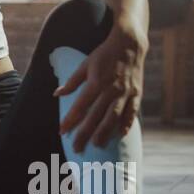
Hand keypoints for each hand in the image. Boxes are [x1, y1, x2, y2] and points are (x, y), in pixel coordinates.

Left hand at [54, 21, 146, 152]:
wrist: (130, 45)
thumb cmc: (104, 55)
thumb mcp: (85, 65)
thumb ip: (71, 82)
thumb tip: (56, 94)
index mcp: (96, 81)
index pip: (80, 105)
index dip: (70, 119)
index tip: (62, 131)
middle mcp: (111, 89)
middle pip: (96, 115)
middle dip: (85, 133)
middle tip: (77, 147)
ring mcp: (125, 92)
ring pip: (114, 117)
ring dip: (105, 132)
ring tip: (97, 145)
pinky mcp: (136, 93)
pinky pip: (132, 112)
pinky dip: (126, 124)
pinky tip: (120, 135)